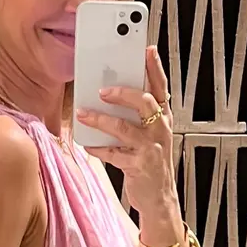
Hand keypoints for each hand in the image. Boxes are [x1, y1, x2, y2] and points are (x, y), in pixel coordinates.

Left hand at [77, 46, 181, 245]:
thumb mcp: (150, 134)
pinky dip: (97, 148)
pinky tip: (86, 143)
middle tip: (103, 89)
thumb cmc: (150, 161)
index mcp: (163, 118)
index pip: (160, 87)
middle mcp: (160, 130)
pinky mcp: (138, 166)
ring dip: (101, 119)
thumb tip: (111, 91)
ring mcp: (150, 148)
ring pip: (125, 128)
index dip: (154, 68)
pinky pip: (113, 154)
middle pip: (144, 102)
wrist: (159, 197)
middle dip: (123, 92)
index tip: (146, 49)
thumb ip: (137, 114)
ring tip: (83, 114)